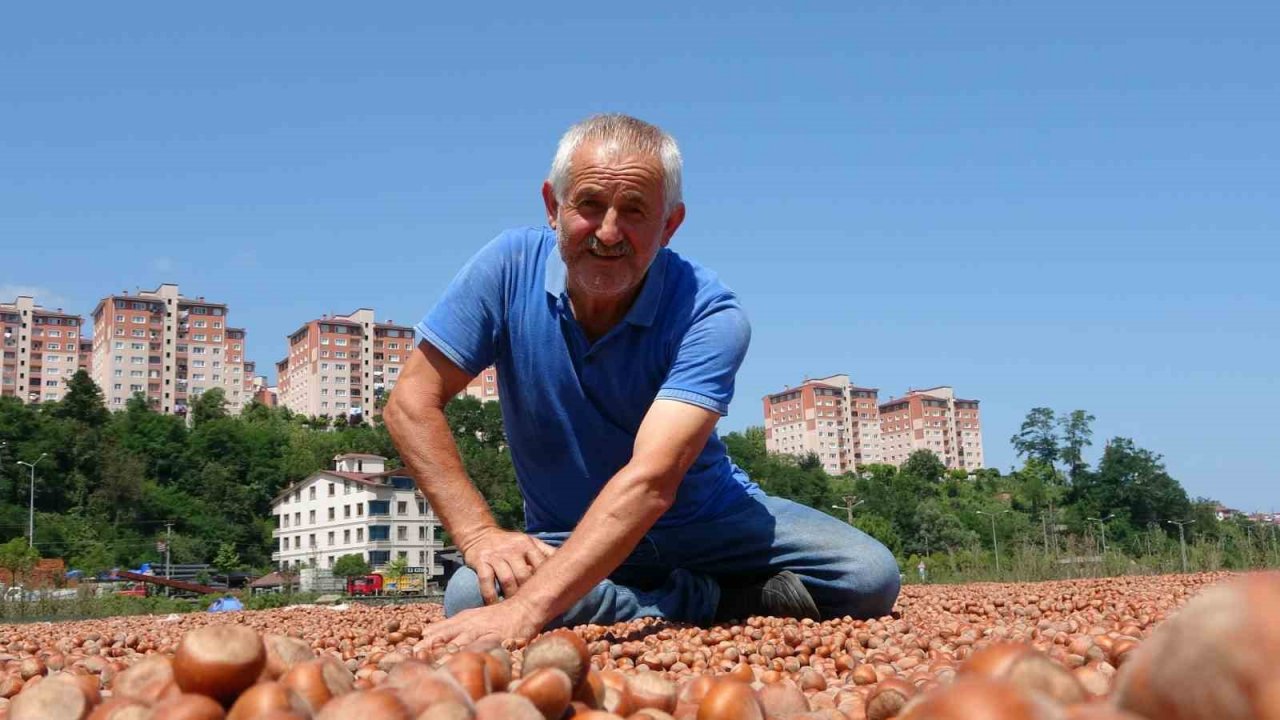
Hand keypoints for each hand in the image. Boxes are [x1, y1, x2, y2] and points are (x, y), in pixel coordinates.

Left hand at [422, 596, 542, 649]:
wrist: (523, 608)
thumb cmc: (496, 616)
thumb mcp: (470, 616)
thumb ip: (449, 626)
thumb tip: (426, 633)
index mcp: (461, 621)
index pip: (437, 632)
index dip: (423, 642)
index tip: (407, 652)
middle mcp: (470, 625)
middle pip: (446, 637)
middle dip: (431, 647)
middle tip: (416, 656)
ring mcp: (484, 631)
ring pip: (463, 642)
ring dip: (449, 651)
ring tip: (437, 660)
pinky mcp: (499, 638)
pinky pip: (486, 647)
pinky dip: (477, 654)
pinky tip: (470, 661)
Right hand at [460, 528, 555, 604]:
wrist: (479, 533)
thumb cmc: (510, 543)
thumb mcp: (528, 542)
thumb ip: (545, 552)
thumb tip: (569, 563)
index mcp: (528, 545)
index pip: (541, 565)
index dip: (545, 582)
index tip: (549, 598)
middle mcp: (513, 549)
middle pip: (524, 575)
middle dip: (528, 594)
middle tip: (530, 610)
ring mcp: (496, 555)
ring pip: (507, 579)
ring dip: (510, 597)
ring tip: (513, 611)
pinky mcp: (481, 561)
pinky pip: (486, 581)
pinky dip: (490, 596)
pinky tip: (494, 606)